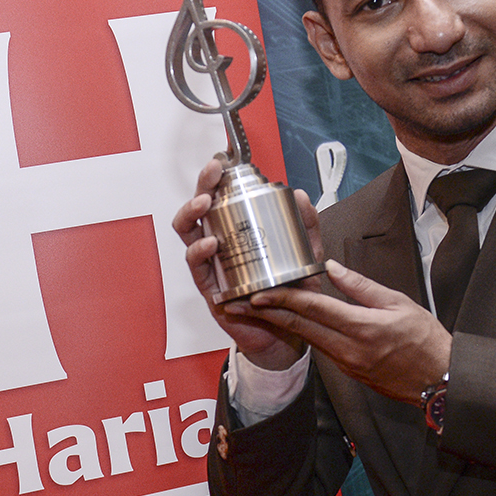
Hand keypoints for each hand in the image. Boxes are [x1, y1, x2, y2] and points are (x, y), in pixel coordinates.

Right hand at [171, 159, 323, 370]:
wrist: (287, 334)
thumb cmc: (290, 291)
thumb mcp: (306, 254)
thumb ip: (306, 226)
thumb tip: (299, 193)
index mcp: (238, 231)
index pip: (222, 199)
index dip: (218, 178)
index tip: (223, 161)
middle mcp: (219, 245)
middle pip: (200, 209)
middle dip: (202, 187)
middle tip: (212, 174)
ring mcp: (212, 266)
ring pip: (188, 234)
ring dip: (191, 214)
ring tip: (204, 204)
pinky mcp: (211, 288)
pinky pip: (197, 267)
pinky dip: (200, 252)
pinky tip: (210, 243)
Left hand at [228, 260, 451, 404]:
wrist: (440, 380)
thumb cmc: (426, 339)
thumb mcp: (398, 303)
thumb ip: (361, 287)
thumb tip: (332, 267)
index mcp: (361, 327)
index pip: (314, 309)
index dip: (282, 298)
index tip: (257, 291)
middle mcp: (348, 349)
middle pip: (299, 326)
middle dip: (265, 313)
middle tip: (236, 304)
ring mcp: (346, 363)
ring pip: (306, 337)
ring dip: (279, 323)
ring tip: (254, 310)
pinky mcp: (349, 371)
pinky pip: (319, 348)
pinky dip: (300, 333)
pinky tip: (288, 323)